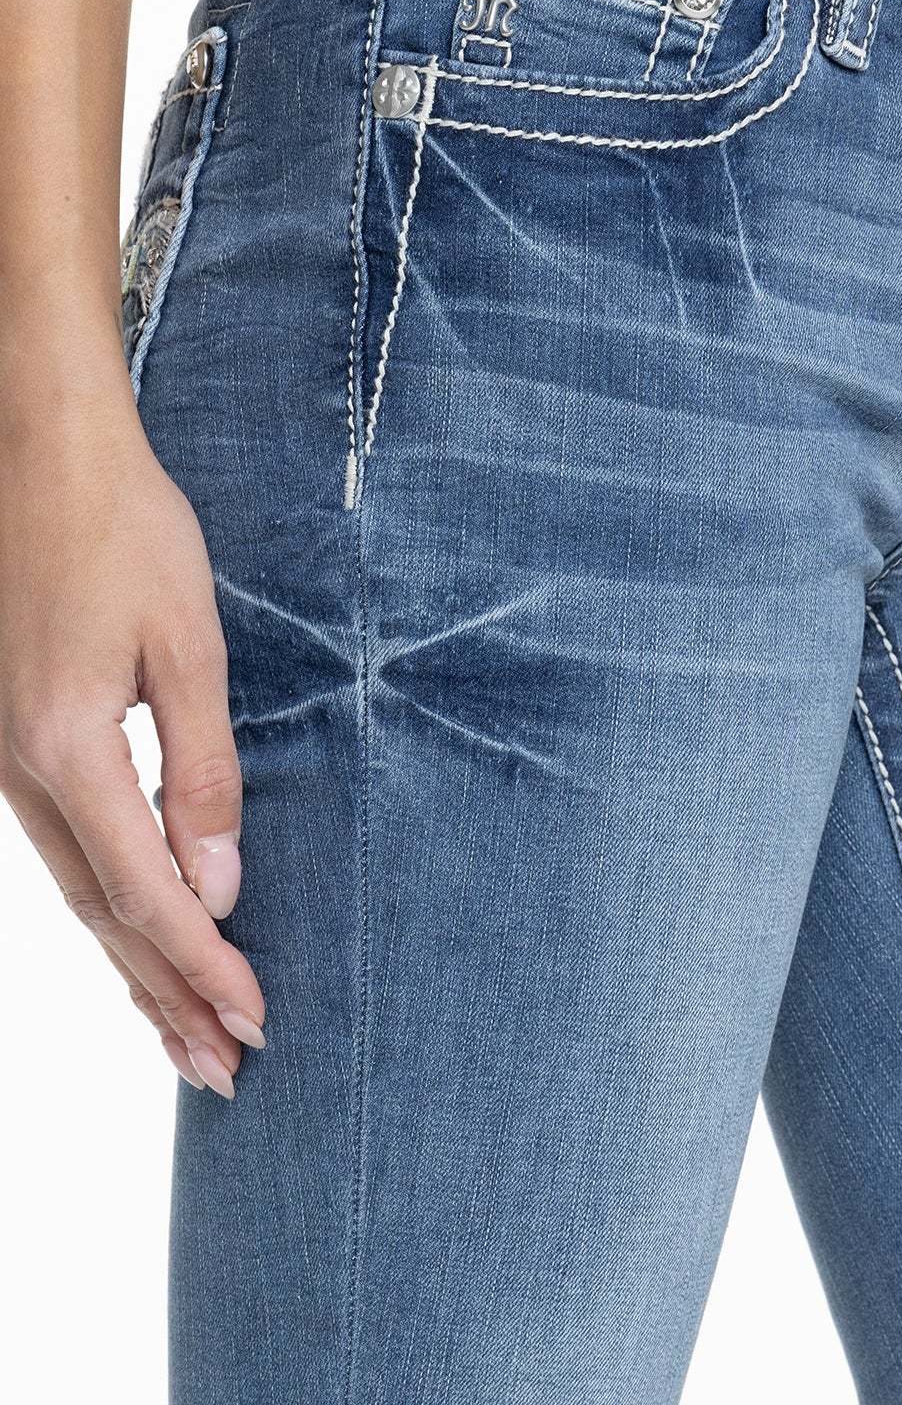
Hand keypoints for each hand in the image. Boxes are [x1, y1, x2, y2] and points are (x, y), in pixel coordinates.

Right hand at [0, 398, 263, 1098]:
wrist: (42, 452)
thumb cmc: (125, 530)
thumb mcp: (190, 644)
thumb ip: (203, 768)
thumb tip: (219, 881)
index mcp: (67, 748)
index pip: (146, 890)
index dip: (202, 965)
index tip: (255, 1020)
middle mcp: (22, 770)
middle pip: (101, 913)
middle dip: (165, 995)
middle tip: (222, 1069)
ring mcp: (6, 757)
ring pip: (74, 891)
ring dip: (134, 964)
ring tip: (182, 1034)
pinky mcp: (14, 738)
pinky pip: (60, 848)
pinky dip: (105, 905)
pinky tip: (133, 931)